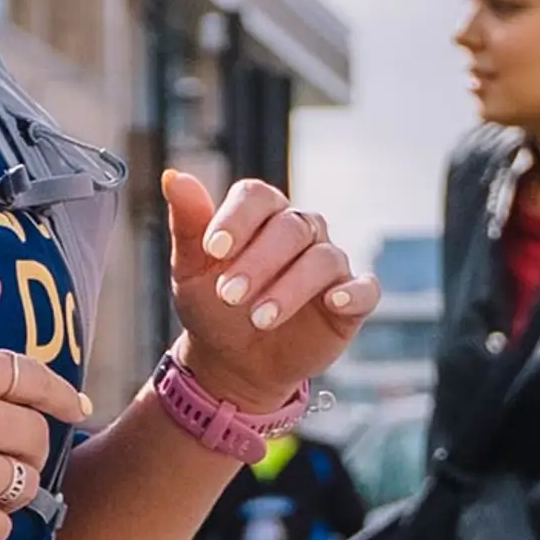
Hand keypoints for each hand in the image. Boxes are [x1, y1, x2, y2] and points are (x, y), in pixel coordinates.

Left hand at [165, 172, 375, 410]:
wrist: (233, 362)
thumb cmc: (212, 306)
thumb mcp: (191, 271)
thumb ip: (188, 224)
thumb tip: (173, 177)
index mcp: (262, 215)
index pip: (257, 196)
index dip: (237, 218)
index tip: (213, 248)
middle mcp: (301, 231)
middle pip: (290, 228)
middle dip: (258, 261)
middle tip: (229, 295)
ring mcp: (329, 264)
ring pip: (322, 259)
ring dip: (290, 287)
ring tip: (258, 318)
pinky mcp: (350, 301)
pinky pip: (365, 288)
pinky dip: (354, 293)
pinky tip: (335, 301)